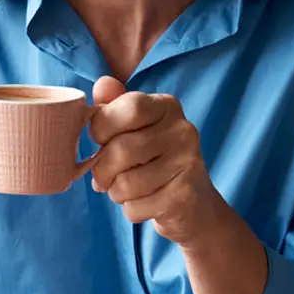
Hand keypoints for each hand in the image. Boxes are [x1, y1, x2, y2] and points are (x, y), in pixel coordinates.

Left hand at [87, 76, 223, 246]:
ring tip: (125, 190)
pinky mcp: (185, 197)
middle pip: (121, 149)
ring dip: (115, 192)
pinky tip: (144, 203)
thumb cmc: (154, 160)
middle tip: (104, 177)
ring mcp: (188, 164)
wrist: (194, 205)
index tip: (100, 140)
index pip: (128, 107)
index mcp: (168, 107)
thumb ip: (115, 105)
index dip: (102, 127)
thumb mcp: (135, 128)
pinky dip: (130, 210)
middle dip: (102, 170)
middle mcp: (183, 131)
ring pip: (125, 183)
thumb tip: (102, 84)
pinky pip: (135, 207)